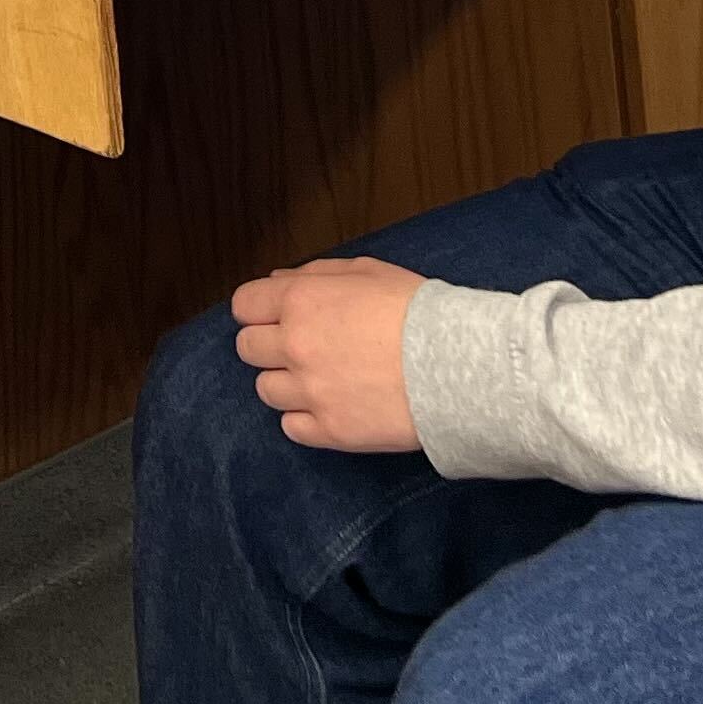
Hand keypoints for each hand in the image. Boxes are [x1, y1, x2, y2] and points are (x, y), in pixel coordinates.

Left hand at [231, 258, 425, 452]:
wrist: (458, 364)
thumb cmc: (416, 310)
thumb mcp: (367, 272)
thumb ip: (314, 275)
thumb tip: (277, 283)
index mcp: (300, 301)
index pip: (244, 306)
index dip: (259, 310)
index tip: (276, 316)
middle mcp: (295, 345)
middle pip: (248, 348)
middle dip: (269, 345)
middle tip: (303, 347)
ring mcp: (310, 392)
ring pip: (265, 390)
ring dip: (286, 383)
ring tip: (321, 379)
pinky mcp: (329, 431)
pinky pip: (290, 427)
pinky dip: (304, 418)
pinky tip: (330, 406)